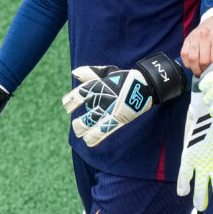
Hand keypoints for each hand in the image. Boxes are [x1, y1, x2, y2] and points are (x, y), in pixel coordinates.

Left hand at [62, 53, 185, 146]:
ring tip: (80, 133)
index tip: (67, 107)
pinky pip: (104, 131)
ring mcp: (111, 111)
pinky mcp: (119, 120)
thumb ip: (90, 73)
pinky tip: (88, 142)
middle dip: (78, 124)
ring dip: (83, 130)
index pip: (79, 95)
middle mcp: (103, 100)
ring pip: (92, 125)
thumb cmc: (124, 78)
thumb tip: (74, 73)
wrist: (145, 85)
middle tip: (75, 124)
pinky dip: (95, 138)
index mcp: (99, 86)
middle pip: (85, 116)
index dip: (70, 102)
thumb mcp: (107, 72)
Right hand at [181, 16, 212, 75]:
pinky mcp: (188, 38)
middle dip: (205, 70)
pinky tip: (193, 64)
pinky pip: (184, 54)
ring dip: (195, 68)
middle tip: (207, 73)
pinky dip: (187, 62)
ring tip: (199, 71)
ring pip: (192, 58)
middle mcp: (205, 36)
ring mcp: (195, 37)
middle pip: (203, 61)